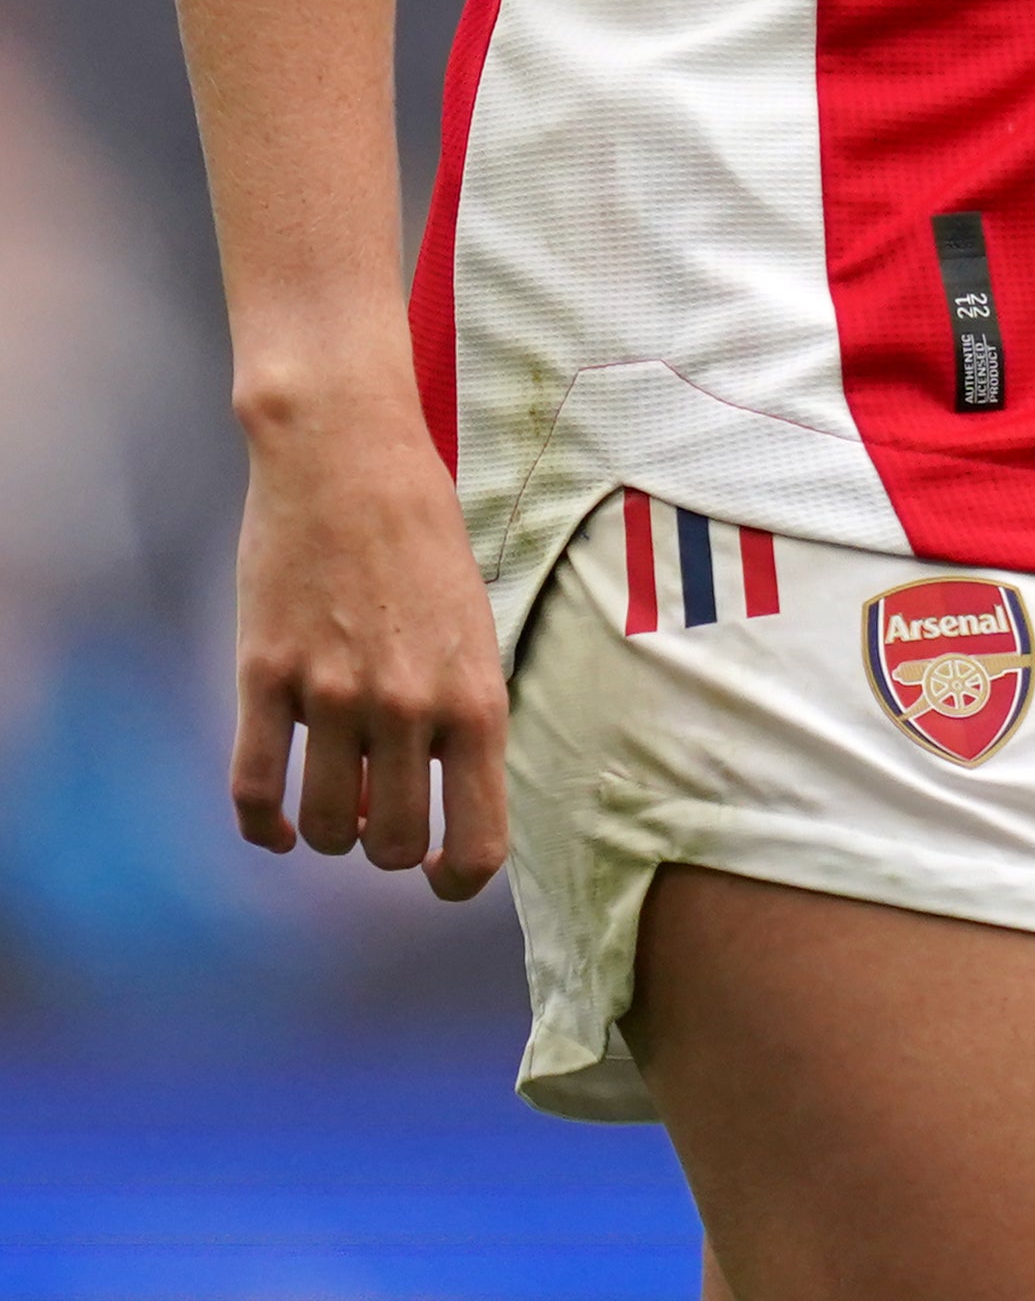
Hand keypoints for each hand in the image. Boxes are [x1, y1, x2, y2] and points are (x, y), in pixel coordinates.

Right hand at [231, 379, 509, 899]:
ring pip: (324, 828)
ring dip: (327, 832)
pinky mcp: (265, 675)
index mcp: (474, 696)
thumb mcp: (472, 626)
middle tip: (377, 817)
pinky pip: (254, 792)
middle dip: (384, 848)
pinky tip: (276, 823)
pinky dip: (263, 827)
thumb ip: (460, 711)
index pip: (479, 842)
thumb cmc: (421, 537)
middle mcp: (408, 705)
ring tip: (332, 799)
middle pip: (389, 846)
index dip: (457, 878)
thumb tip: (433, 795)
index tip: (438, 870)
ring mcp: (333, 692)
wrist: (347, 455)